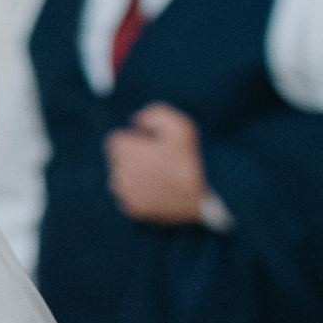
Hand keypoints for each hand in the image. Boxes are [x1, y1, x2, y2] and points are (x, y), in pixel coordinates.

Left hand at [106, 103, 208, 224]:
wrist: (204, 197)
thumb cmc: (190, 158)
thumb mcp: (179, 124)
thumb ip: (155, 113)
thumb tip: (138, 121)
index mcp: (123, 150)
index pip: (118, 139)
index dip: (137, 140)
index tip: (154, 145)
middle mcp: (118, 172)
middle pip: (120, 159)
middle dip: (134, 157)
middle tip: (161, 161)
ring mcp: (125, 193)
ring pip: (123, 179)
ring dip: (135, 176)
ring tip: (161, 177)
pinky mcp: (133, 209)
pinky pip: (131, 197)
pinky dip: (141, 194)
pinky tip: (160, 191)